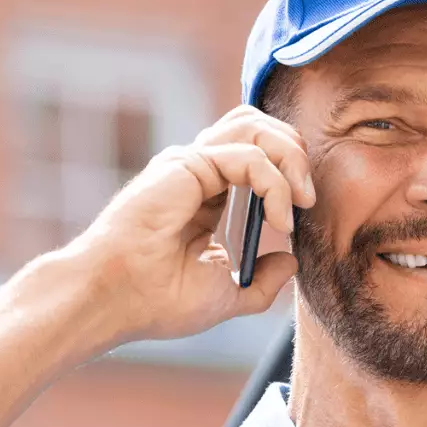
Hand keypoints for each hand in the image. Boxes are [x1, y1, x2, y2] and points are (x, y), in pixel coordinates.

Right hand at [61, 105, 314, 346]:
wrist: (118, 301)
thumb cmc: (158, 301)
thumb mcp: (227, 295)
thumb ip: (261, 281)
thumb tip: (291, 262)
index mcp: (207, 194)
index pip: (258, 153)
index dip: (290, 171)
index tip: (301, 217)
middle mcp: (198, 171)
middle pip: (259, 127)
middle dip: (296, 154)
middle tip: (309, 200)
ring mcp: (191, 164)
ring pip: (255, 125)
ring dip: (291, 158)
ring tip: (301, 200)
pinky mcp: (187, 165)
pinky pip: (249, 156)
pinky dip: (276, 183)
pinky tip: (279, 219)